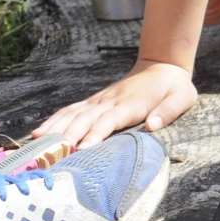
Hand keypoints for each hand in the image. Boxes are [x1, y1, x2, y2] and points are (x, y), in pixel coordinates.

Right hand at [34, 60, 195, 148]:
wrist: (163, 65)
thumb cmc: (174, 87)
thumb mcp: (181, 98)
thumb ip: (167, 112)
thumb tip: (152, 126)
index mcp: (130, 104)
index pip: (109, 120)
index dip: (95, 134)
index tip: (82, 149)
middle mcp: (110, 102)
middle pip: (84, 119)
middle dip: (68, 137)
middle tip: (52, 156)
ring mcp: (99, 100)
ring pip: (73, 114)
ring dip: (55, 129)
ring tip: (38, 146)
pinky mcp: (94, 102)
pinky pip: (70, 111)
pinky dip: (54, 121)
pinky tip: (39, 133)